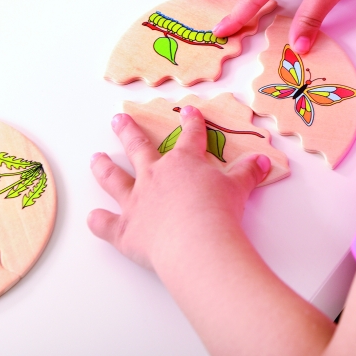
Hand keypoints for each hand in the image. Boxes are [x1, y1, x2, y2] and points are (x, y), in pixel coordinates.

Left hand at [87, 107, 269, 270]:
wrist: (196, 243)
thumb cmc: (219, 212)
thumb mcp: (239, 188)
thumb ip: (247, 173)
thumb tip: (261, 161)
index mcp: (184, 163)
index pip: (190, 136)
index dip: (191, 122)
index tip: (188, 111)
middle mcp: (155, 177)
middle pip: (139, 148)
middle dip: (128, 132)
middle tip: (118, 119)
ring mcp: (136, 203)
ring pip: (114, 180)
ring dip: (104, 168)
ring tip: (96, 158)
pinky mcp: (126, 231)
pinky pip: (106, 224)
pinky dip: (99, 221)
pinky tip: (94, 217)